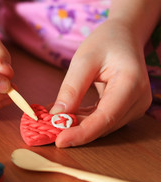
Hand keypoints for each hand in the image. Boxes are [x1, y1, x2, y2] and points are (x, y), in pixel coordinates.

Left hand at [50, 19, 152, 146]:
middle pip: (104, 125)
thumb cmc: (105, 42)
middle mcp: (138, 99)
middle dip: (76, 131)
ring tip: (54, 122)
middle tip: (48, 132)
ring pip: (103, 126)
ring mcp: (135, 106)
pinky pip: (103, 121)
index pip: (105, 117)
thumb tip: (57, 116)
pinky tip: (67, 117)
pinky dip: (84, 121)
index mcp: (131, 83)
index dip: (82, 133)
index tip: (60, 141)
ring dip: (78, 127)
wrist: (124, 36)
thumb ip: (71, 89)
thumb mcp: (83, 60)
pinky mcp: (127, 109)